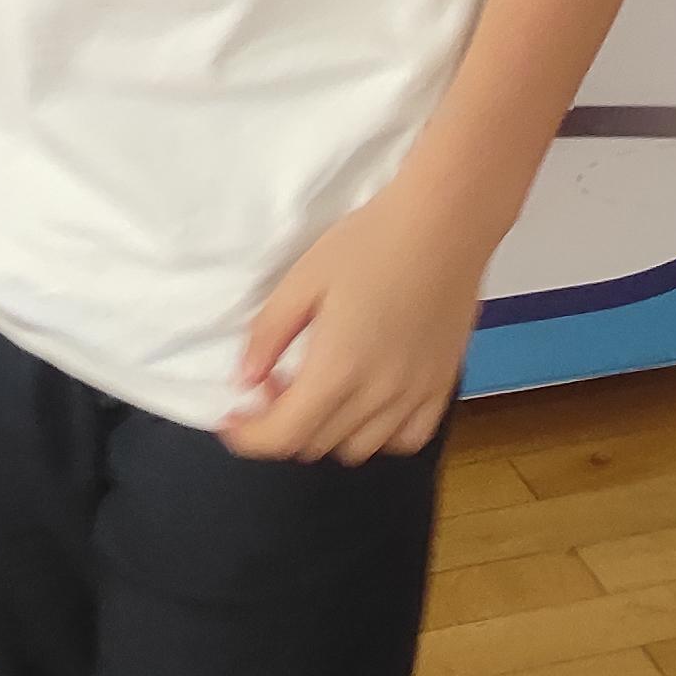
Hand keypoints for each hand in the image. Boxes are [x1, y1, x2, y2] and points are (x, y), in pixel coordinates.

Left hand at [226, 181, 490, 464]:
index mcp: (337, 371)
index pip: (284, 436)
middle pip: (315, 444)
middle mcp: (378, 397)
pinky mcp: (442, 388)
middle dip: (281, 424)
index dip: (249, 437)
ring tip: (318, 387)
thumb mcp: (302, 280)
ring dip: (325, 431)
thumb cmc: (369, 243)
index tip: (231, 421)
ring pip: (357, 449)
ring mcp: (415, 397)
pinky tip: (365, 401)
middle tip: (273, 382)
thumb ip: (267, 336)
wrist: (443, 225)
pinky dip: (376, 435)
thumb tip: (245, 380)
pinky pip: (406, 440)